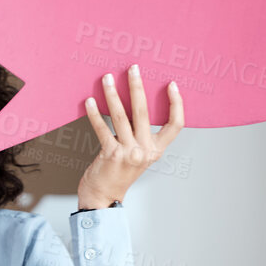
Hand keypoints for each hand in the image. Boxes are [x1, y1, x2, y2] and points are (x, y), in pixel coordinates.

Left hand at [79, 64, 184, 208]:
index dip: (176, 104)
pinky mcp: (110, 154)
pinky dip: (94, 113)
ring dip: (112, 94)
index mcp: (157, 149)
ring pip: (121, 116)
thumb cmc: (119, 173)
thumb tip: (135, 105)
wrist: (104, 196)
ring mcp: (128, 152)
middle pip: (144, 112)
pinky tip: (89, 101)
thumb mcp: (139, 156)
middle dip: (137, 87)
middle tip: (133, 68)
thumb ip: (141, 136)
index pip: (176, 124)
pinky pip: (101, 128)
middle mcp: (145, 150)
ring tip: (107, 78)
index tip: (171, 85)